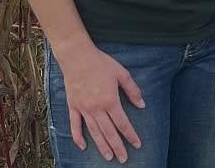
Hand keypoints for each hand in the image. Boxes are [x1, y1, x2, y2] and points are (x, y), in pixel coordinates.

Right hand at [53, 41, 144, 162]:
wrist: (77, 56)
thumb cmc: (101, 63)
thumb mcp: (122, 73)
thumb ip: (133, 90)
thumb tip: (142, 105)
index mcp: (110, 100)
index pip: (122, 123)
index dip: (130, 135)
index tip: (137, 145)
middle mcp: (96, 108)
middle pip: (109, 132)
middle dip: (118, 147)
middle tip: (123, 159)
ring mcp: (83, 109)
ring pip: (94, 132)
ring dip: (102, 146)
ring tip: (109, 157)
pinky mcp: (73, 106)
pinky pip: (75, 125)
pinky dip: (78, 137)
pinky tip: (83, 147)